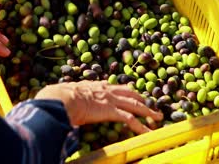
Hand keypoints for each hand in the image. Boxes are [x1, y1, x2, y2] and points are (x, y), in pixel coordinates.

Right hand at [35, 80, 163, 133]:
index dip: (128, 92)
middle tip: (152, 106)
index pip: (117, 88)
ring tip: (158, 118)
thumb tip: (59, 98)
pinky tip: (148, 132)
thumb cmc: (59, 97)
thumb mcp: (67, 93)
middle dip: (143, 100)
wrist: (61, 98)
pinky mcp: (112, 111)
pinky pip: (130, 119)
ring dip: (149, 112)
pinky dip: (141, 126)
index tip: (135, 95)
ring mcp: (111, 100)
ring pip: (136, 105)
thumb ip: (70, 96)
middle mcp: (107, 91)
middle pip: (131, 94)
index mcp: (97, 86)